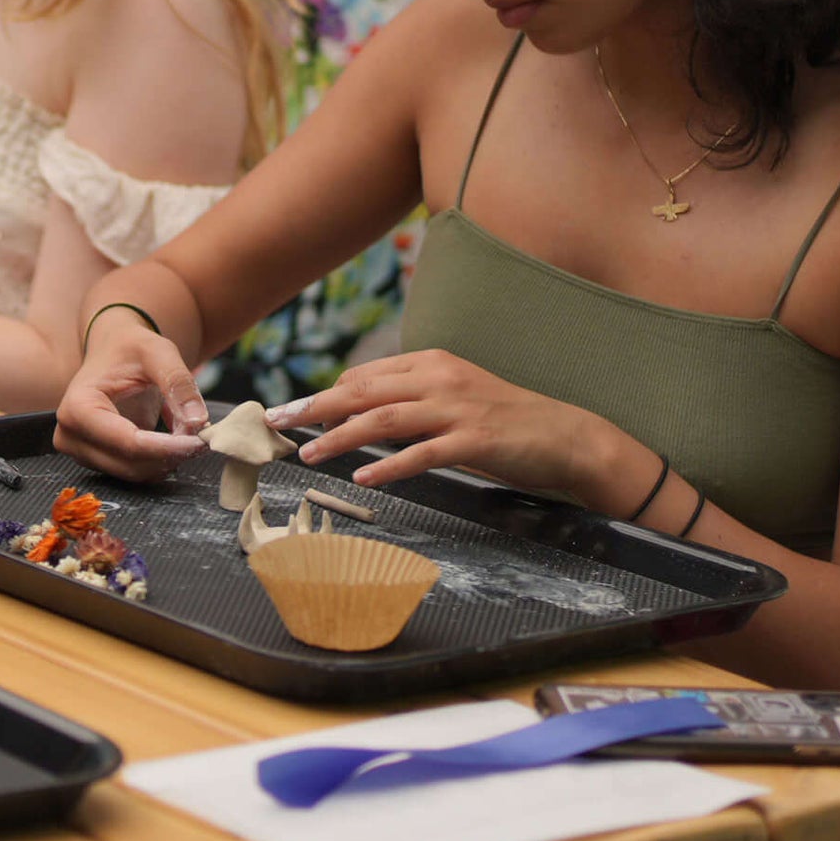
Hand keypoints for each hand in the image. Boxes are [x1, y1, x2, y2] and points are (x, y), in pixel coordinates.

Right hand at [54, 316, 211, 473]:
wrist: (112, 351)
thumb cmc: (130, 348)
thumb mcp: (157, 352)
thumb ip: (178, 383)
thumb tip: (197, 421)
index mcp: (78, 407)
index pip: (126, 442)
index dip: (166, 447)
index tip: (200, 441)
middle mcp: (70, 435)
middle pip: (129, 463)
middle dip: (170, 454)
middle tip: (202, 435)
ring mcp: (80, 452)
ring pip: (133, 472)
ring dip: (166, 459)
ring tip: (189, 433)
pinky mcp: (95, 459)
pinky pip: (133, 471)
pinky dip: (159, 461)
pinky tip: (174, 441)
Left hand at [280, 347, 637, 503]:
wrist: (564, 435)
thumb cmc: (503, 420)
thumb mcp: (452, 396)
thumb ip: (408, 398)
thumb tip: (354, 408)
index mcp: (432, 363)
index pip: (365, 376)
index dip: (325, 395)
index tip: (293, 413)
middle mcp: (440, 379)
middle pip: (364, 391)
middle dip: (314, 407)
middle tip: (276, 422)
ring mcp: (458, 409)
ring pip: (385, 419)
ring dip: (340, 436)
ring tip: (307, 452)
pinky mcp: (476, 440)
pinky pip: (423, 453)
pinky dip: (390, 465)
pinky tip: (364, 477)